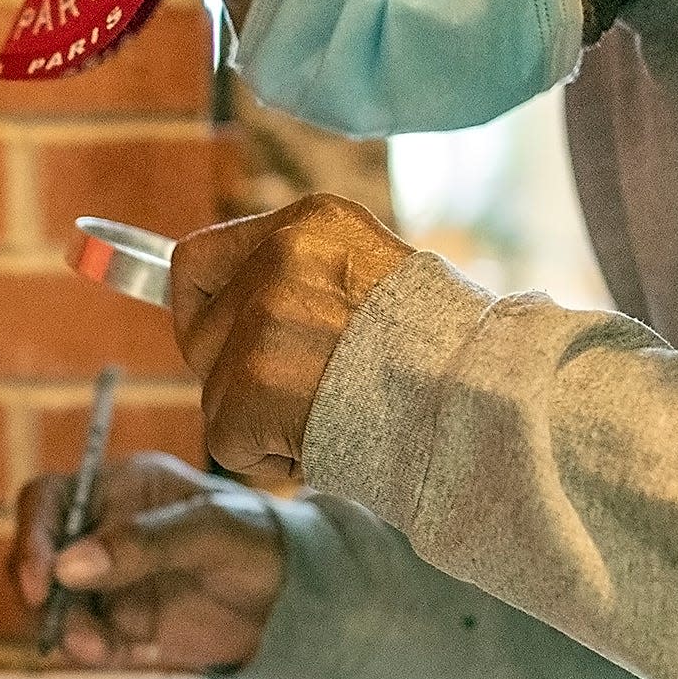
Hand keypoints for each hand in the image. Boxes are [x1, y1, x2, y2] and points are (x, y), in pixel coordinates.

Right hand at [9, 452, 283, 669]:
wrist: (293, 597)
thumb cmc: (258, 539)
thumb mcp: (211, 529)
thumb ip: (144, 542)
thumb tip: (68, 565)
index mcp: (122, 489)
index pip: (49, 499)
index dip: (33, 534)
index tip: (39, 578)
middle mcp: (105, 532)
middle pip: (39, 557)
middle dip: (43, 595)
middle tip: (67, 624)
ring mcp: (109, 582)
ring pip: (55, 606)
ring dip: (66, 629)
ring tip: (99, 647)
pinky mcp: (121, 627)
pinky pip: (85, 641)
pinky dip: (89, 651)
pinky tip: (113, 654)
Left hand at [171, 193, 412, 478]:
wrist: (480, 400)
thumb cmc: (440, 351)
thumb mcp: (372, 272)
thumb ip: (301, 277)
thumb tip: (231, 304)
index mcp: (311, 221)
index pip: (197, 257)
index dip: (200, 307)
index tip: (217, 337)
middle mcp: (278, 258)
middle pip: (201, 333)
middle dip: (237, 373)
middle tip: (304, 390)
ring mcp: (261, 321)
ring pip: (216, 391)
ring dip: (261, 418)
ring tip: (332, 411)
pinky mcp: (251, 388)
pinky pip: (226, 439)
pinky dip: (268, 457)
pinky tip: (322, 440)